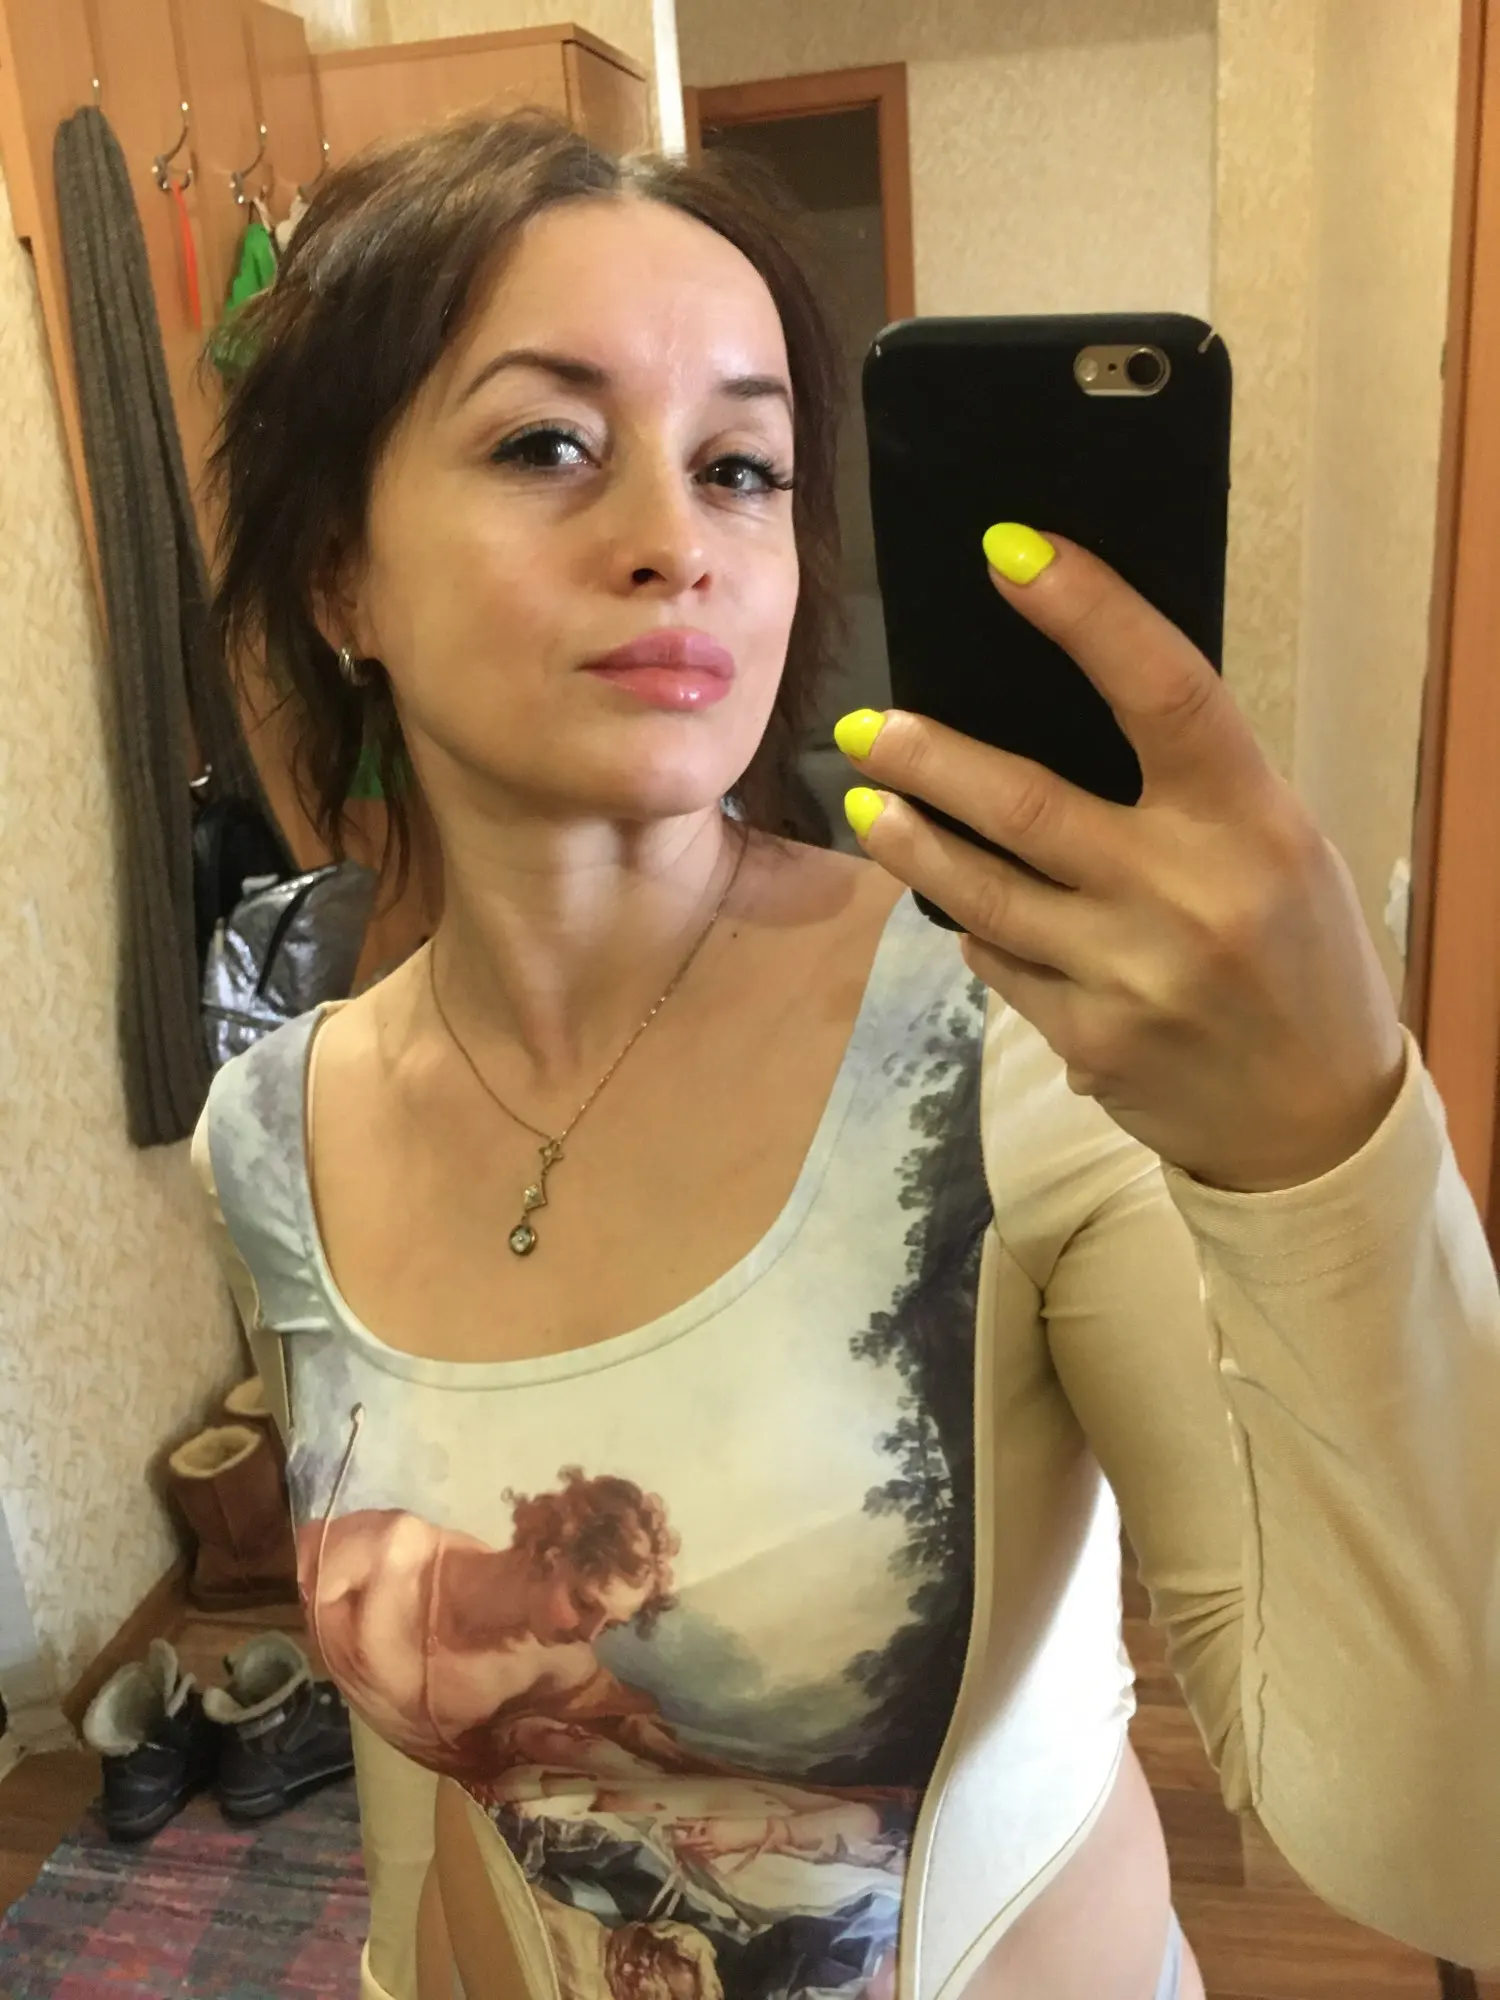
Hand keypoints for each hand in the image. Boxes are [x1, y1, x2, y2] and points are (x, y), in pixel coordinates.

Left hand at [837, 528, 1404, 1191]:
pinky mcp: (1084, 1040)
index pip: (1163, 693)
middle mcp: (1187, 895)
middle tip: (865, 726)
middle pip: (1026, 803)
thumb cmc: (1298, 958)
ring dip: (911, 843)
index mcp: (1253, 823)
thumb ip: (1185, 794)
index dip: (1086, 614)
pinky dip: (976, 929)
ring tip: (868, 803)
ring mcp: (1127, 975)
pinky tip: (959, 909)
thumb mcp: (1277, 852)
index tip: (1008, 552)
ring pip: (983, 893)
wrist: (1312, 1123)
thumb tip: (1058, 715)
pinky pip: (999, 964)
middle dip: (928, 759)